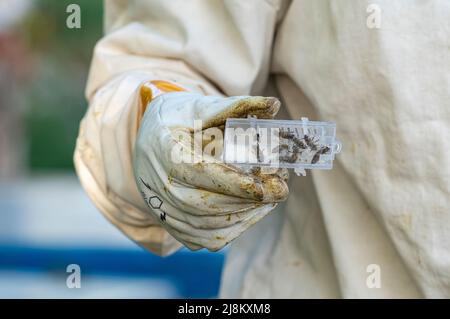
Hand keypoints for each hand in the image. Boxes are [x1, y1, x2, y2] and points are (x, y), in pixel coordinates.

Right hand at [133, 92, 288, 250]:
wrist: (146, 141)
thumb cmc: (175, 121)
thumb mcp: (198, 106)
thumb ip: (235, 107)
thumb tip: (273, 105)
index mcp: (163, 150)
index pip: (198, 172)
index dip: (232, 183)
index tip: (263, 187)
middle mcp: (157, 184)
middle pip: (204, 204)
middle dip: (246, 201)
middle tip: (280, 190)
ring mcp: (162, 208)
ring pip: (206, 226)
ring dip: (243, 216)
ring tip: (270, 200)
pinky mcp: (171, 224)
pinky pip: (203, 239)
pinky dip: (231, 230)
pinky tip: (251, 213)